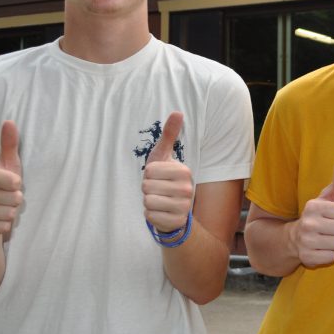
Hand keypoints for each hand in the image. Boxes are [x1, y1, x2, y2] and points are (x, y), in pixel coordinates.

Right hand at [0, 121, 22, 239]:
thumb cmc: (3, 186)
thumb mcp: (9, 165)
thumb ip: (10, 144)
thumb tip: (9, 121)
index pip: (16, 182)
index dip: (18, 186)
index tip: (10, 185)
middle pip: (15, 199)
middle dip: (16, 201)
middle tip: (6, 199)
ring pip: (10, 214)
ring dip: (11, 214)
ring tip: (2, 209)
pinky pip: (3, 228)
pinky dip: (5, 226)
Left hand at [142, 112, 193, 232]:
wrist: (175, 209)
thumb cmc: (165, 179)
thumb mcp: (164, 156)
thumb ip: (169, 135)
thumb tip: (177, 112)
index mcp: (184, 171)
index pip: (149, 171)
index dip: (148, 174)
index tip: (158, 177)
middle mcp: (187, 189)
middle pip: (146, 187)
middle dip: (147, 189)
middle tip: (158, 190)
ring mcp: (183, 207)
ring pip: (147, 201)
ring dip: (148, 202)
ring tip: (159, 200)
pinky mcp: (176, 221)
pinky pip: (149, 216)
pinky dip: (150, 214)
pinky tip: (160, 212)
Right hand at [294, 162, 333, 266]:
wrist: (291, 239)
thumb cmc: (316, 216)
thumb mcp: (324, 200)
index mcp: (312, 206)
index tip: (331, 217)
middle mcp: (308, 223)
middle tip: (329, 229)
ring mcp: (306, 241)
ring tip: (325, 239)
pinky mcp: (306, 258)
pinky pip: (331, 257)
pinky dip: (329, 255)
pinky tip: (321, 250)